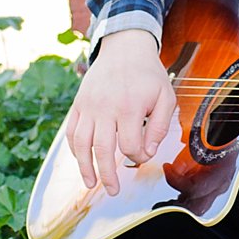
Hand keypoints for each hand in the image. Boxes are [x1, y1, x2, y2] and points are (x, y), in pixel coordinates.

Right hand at [64, 30, 178, 195]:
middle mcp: (105, 108)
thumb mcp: (166, 97)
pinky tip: (82, 161)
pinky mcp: (78, 104)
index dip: (137, 157)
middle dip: (107, 176)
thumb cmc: (149, 75)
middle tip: (113, 191)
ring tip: (90, 184)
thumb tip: (149, 153)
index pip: (129, 146)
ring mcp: (88, 106)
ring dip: (85, 168)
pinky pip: (72, 132)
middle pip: (102, 150)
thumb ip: (161, 127)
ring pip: (81, 144)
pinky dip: (75, 149)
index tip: (144, 156)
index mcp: (129, 107)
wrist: (125, 47)